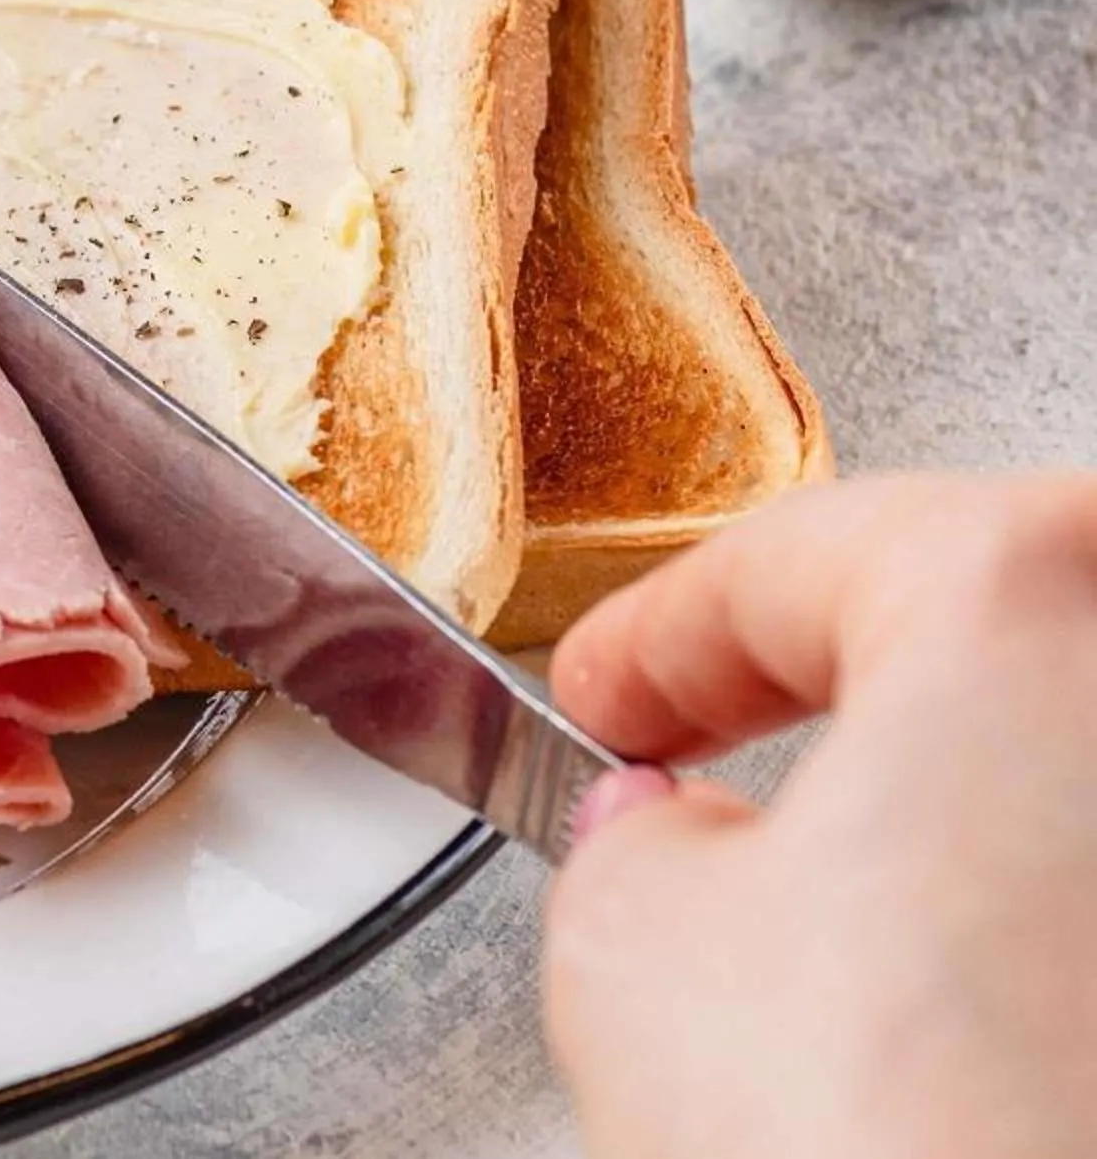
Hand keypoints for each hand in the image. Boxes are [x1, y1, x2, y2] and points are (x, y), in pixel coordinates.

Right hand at [544, 472, 1096, 1158]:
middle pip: (999, 627)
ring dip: (990, 829)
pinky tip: (994, 1047)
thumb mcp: (635, 947)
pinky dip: (1062, 954)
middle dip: (860, 700)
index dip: (658, 638)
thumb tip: (680, 848)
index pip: (799, 560)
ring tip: (864, 945)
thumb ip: (635, 842)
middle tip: (728, 778)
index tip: (609, 698)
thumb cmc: (904, 1149)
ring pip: (1085, 777)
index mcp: (1033, 588)